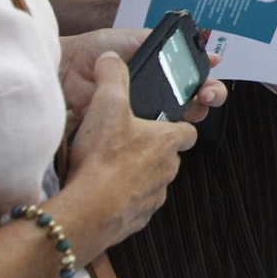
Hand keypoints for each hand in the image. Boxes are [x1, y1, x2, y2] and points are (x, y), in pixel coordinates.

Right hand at [52, 52, 199, 256]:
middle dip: (150, 150)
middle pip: (167, 156)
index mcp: (168, 141)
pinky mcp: (136, 220)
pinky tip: (99, 190)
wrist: (88, 211)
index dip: (177, 124)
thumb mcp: (107, 104)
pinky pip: (133, 205)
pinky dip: (121, 198)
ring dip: (135, 174)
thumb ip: (112, 76)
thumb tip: (111, 58)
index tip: (163, 122)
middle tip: (124, 143)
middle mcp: (168, 170)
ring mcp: (154, 198)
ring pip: (151, 181)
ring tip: (107, 167)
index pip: (188, 129)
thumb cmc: (103, 157)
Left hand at [59, 27, 226, 123]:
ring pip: (180, 121)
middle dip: (210, 96)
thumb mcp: (134, 37)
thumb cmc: (96, 50)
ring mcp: (147, 114)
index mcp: (164, 72)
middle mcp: (160, 94)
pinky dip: (162, 133)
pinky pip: (151, 136)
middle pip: (196, 102)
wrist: (67, 68)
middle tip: (206, 94)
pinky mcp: (130, 129)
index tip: (210, 74)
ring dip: (192, 114)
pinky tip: (164, 124)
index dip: (208, 79)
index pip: (196, 79)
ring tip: (191, 106)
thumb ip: (164, 40)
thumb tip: (198, 36)